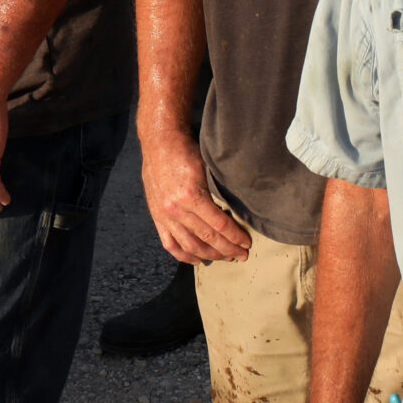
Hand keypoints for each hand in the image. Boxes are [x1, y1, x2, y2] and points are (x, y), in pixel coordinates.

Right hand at [139, 129, 251, 263]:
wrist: (159, 142)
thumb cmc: (186, 150)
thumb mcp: (207, 166)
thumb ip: (218, 190)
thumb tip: (238, 208)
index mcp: (191, 195)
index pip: (219, 225)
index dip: (235, 237)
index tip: (246, 243)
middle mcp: (176, 209)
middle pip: (207, 238)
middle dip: (227, 249)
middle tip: (241, 255)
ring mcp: (164, 216)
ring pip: (190, 245)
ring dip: (210, 255)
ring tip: (225, 258)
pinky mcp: (156, 217)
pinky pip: (170, 244)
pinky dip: (184, 255)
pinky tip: (197, 260)